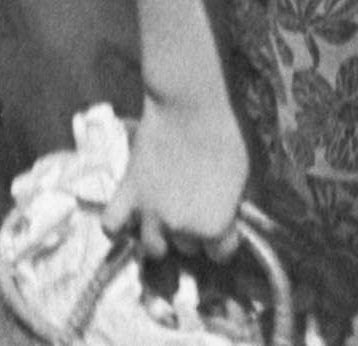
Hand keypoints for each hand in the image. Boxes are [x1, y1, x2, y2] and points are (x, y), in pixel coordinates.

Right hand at [105, 85, 251, 264]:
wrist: (192, 104)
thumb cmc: (226, 134)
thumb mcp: (245, 176)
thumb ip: (234, 207)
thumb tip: (231, 219)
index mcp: (214, 226)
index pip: (220, 254)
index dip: (222, 237)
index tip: (221, 221)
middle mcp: (181, 229)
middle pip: (187, 248)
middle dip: (191, 231)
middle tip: (193, 204)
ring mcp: (151, 213)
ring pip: (153, 247)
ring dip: (159, 235)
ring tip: (165, 214)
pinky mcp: (128, 193)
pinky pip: (112, 224)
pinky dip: (117, 224)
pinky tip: (128, 215)